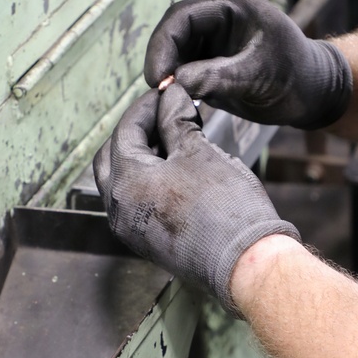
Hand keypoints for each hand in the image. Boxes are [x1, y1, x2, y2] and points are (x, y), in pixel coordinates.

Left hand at [93, 83, 300, 312]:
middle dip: (135, 132)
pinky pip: (136, 203)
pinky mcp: (147, 242)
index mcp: (127, 182)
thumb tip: (170, 97)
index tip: (167, 94)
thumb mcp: (199, 152)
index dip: (146, 107)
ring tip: (173, 140)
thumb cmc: (225, 208)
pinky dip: (148, 181)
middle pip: (112, 157)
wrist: (245, 263)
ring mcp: (131, 229)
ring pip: (122, 182)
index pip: (125, 131)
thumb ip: (177, 121)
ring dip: (141, 157)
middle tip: (163, 116)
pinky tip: (175, 170)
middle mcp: (119, 209)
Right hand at [144, 0, 352, 128]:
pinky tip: (177, 101)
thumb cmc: (296, 78)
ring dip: (169, 74)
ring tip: (167, 100)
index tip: (156, 78)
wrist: (314, 93)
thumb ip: (215, 78)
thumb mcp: (257, 78)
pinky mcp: (212, 57)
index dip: (163, 46)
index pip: (183, 17)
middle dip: (163, 61)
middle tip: (158, 92)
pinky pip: (185, 66)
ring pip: (176, 51)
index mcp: (234, 5)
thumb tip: (172, 84)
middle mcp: (220, 15)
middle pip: (174, 32)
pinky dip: (177, 83)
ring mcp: (215, 36)